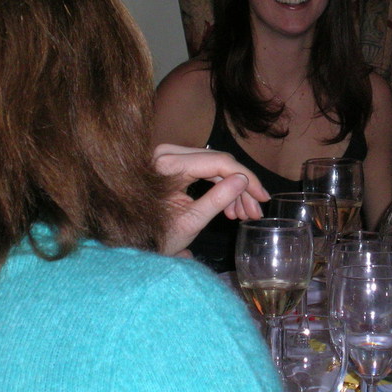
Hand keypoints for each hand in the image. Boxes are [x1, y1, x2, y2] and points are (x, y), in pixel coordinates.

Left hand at [153, 144, 269, 256]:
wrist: (128, 239)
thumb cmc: (154, 234)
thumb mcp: (190, 221)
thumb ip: (217, 199)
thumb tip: (243, 181)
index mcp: (168, 165)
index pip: (219, 163)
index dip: (246, 179)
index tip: (263, 197)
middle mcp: (167, 152)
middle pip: (219, 162)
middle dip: (242, 186)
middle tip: (255, 211)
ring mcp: (169, 155)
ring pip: (215, 165)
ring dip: (233, 188)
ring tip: (243, 215)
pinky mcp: (172, 162)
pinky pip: (205, 169)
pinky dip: (220, 186)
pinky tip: (230, 209)